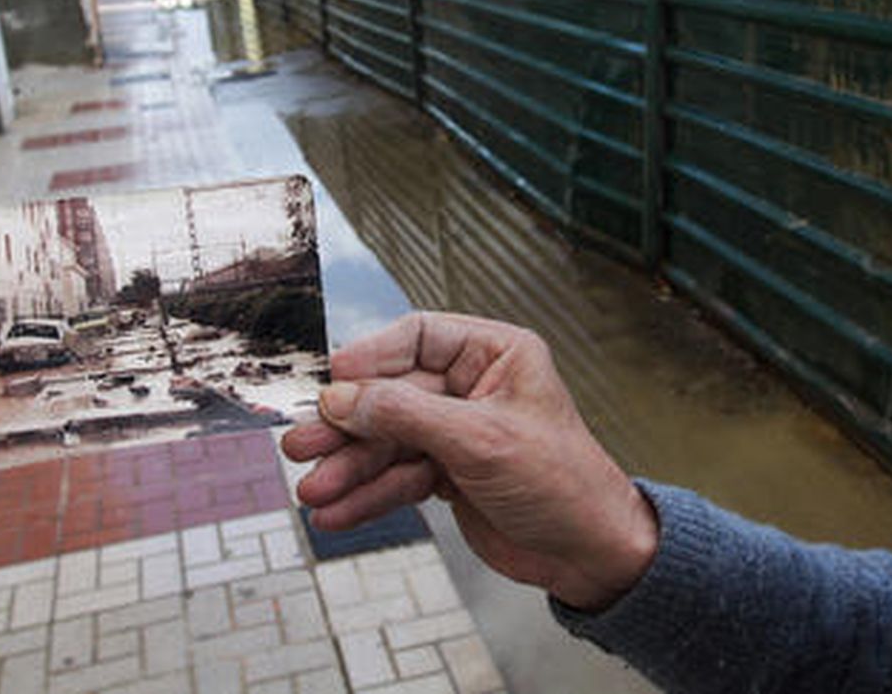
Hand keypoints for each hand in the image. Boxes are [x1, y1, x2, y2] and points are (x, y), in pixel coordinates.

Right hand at [280, 312, 658, 611]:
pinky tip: (337, 512)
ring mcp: (459, 432)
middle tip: (301, 444)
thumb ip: (406, 415)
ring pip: (388, 442)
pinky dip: (367, 495)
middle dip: (347, 425)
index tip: (329, 380)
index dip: (370, 358)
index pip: (418, 336)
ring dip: (350, 468)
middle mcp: (474, 387)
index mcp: (496, 354)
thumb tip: (341, 397)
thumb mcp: (480, 440)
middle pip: (392, 395)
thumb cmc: (562, 482)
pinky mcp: (449, 474)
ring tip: (314, 491)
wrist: (590, 553)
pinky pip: (398, 477)